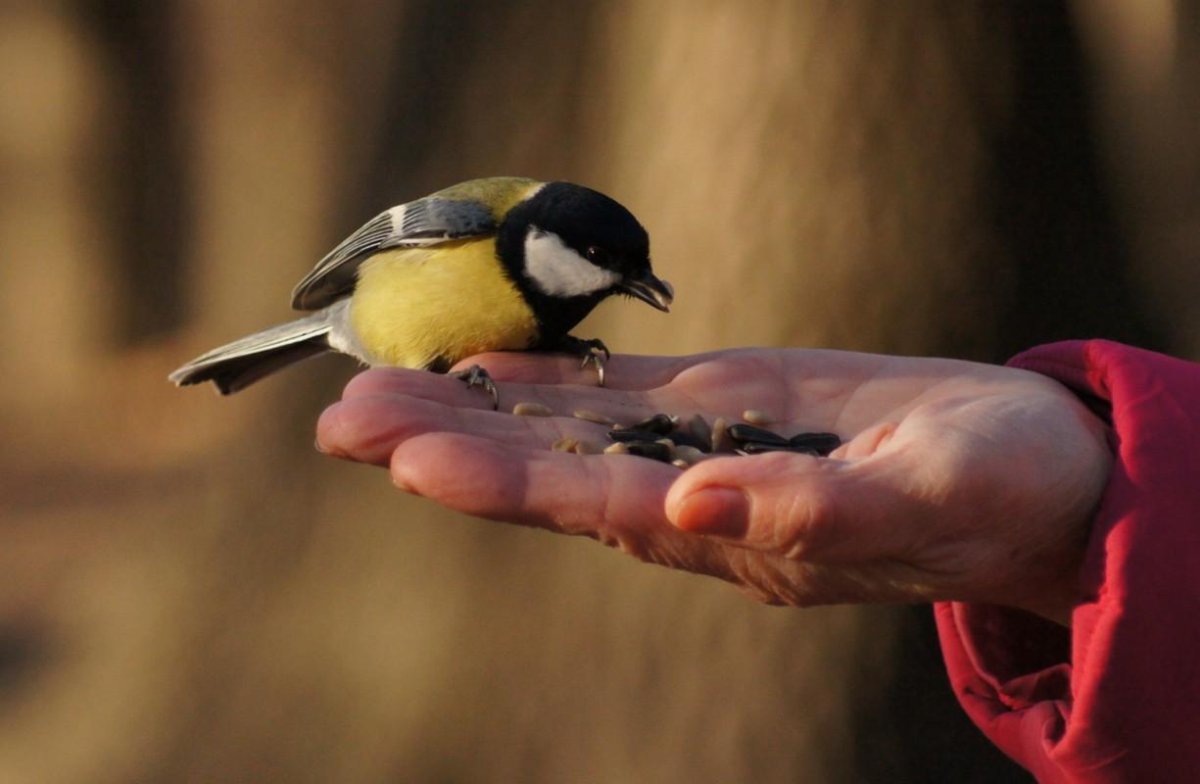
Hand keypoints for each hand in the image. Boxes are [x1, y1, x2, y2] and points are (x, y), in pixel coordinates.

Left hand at [316, 348, 1110, 624]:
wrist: (1026, 475)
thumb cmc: (994, 492)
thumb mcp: (926, 498)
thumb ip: (814, 508)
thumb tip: (693, 506)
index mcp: (735, 532)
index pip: (594, 506)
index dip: (503, 481)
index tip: (407, 460)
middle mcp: (694, 499)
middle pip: (549, 472)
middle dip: (448, 446)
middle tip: (339, 422)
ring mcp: (699, 451)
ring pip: (566, 429)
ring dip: (472, 408)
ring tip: (375, 386)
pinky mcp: (720, 407)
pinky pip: (614, 393)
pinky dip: (544, 376)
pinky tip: (482, 360)